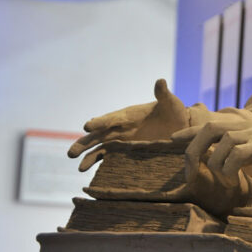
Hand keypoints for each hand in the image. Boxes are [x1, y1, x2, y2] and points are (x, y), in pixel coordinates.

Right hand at [68, 78, 188, 171]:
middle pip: (99, 134)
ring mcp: (122, 139)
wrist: (179, 126)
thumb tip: (161, 81)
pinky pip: (107, 155)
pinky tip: (86, 170)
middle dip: (86, 142)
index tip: (87, 127)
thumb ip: (163, 94)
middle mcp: (121, 127)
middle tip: (71, 152)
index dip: (100, 122)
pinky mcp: (125, 149)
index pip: (112, 118)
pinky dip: (96, 161)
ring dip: (87, 154)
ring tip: (77, 165)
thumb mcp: (170, 103)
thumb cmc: (174, 112)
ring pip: (99, 145)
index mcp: (129, 115)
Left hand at [185, 120, 251, 183]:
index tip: (172, 139)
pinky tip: (232, 180)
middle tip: (189, 173)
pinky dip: (229, 169)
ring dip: (215, 164)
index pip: (208, 123)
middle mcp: (245, 125)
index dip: (188, 131)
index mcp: (242, 124)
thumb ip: (238, 150)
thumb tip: (219, 160)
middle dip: (192, 149)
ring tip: (222, 181)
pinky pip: (236, 155)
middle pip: (208, 128)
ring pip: (221, 142)